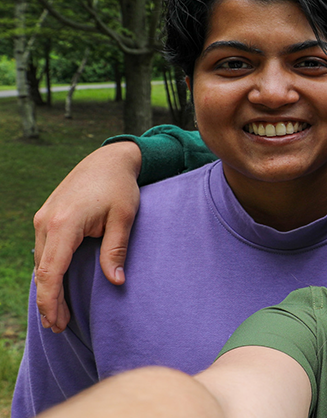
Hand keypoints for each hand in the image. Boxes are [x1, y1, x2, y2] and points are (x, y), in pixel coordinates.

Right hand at [33, 141, 141, 332]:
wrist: (108, 160)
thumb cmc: (120, 188)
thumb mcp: (124, 218)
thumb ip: (116, 249)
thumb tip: (116, 282)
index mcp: (64, 224)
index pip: (50, 272)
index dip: (51, 301)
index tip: (56, 322)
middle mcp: (46, 222)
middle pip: (42, 271)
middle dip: (47, 302)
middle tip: (58, 327)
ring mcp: (42, 219)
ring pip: (40, 262)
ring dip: (47, 288)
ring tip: (57, 315)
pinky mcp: (45, 218)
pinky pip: (43, 251)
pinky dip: (47, 272)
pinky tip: (55, 287)